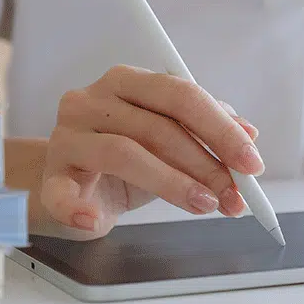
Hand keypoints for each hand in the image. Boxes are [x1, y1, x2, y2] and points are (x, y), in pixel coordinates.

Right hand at [39, 65, 263, 239]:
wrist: (74, 182)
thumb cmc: (130, 155)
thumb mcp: (171, 137)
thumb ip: (208, 129)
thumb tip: (250, 133)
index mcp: (128, 81)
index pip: (182, 95)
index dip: (222, 129)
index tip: (251, 162)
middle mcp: (93, 100)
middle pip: (158, 126)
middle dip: (205, 164)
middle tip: (234, 194)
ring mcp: (67, 136)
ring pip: (125, 154)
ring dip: (173, 184)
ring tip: (205, 205)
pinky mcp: (51, 175)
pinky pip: (61, 192)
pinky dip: (77, 207)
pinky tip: (95, 222)